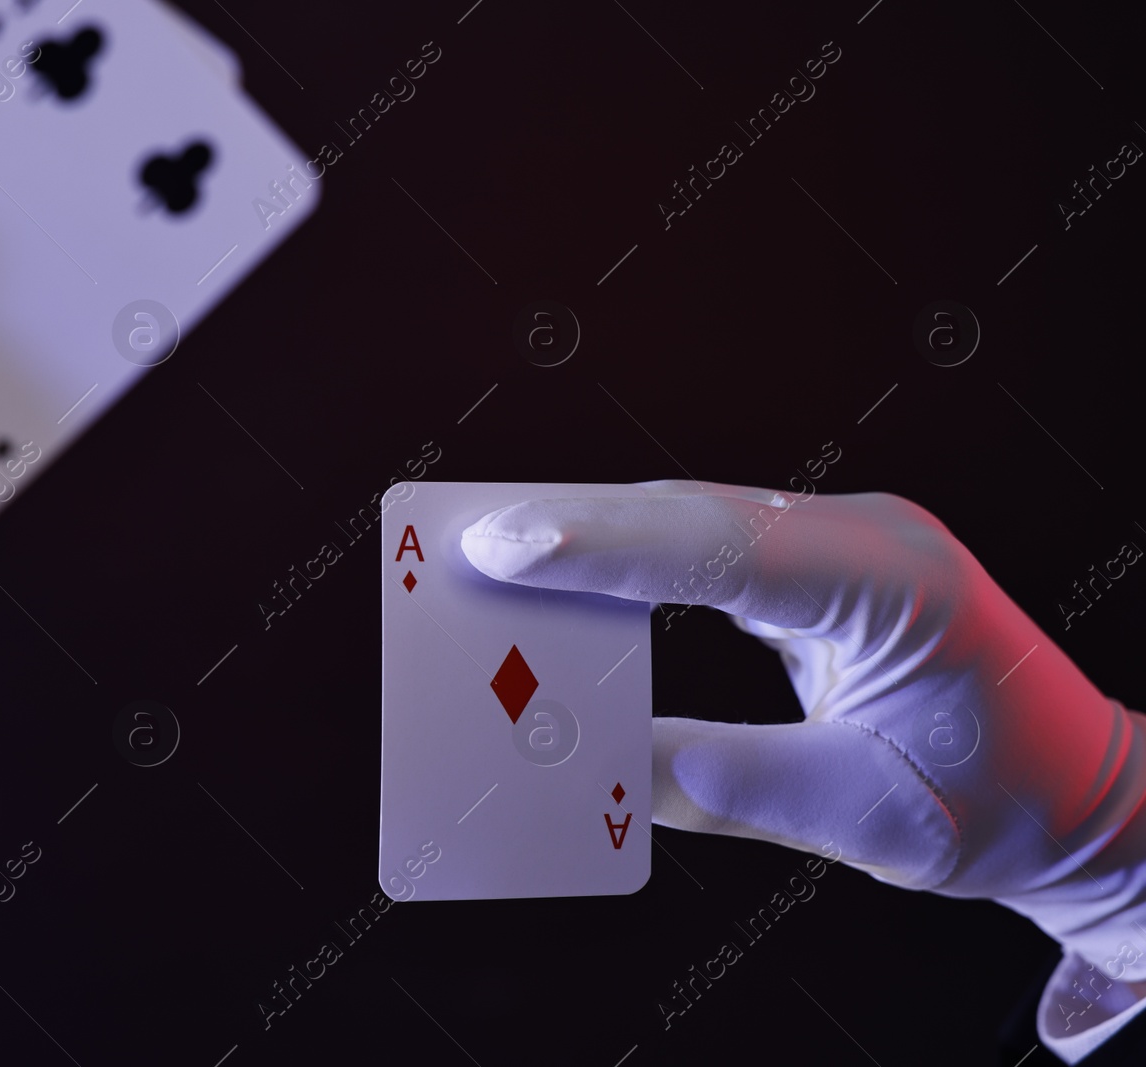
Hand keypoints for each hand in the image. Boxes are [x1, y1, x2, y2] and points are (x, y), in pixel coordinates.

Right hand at [460, 480, 1145, 1037]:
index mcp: (892, 586)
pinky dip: (637, 559)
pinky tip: (580, 577)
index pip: (726, 545)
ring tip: (501, 560)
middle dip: (580, 527)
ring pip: (696, 516)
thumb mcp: (856, 814)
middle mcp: (867, 539)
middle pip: (697, 512)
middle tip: (469, 545)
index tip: (506, 546)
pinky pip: (710, 544)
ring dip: (601, 537)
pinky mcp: (821, 564)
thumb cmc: (995, 807)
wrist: (1084, 796)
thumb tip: (594, 758)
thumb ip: (721, 783)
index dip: (606, 545)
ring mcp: (846, 542)